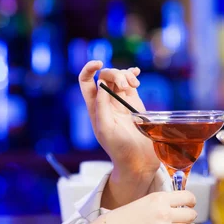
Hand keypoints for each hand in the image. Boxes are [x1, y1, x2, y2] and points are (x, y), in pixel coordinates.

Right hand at [66, 191, 197, 223]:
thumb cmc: (118, 220)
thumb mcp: (140, 203)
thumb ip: (158, 204)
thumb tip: (175, 207)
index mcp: (157, 199)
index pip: (187, 197)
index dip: (191, 201)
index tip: (190, 204)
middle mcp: (163, 213)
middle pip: (191, 214)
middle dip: (190, 216)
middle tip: (187, 218)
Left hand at [78, 60, 159, 176]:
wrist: (138, 160)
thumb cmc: (119, 148)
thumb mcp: (106, 129)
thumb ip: (102, 106)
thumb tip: (102, 83)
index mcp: (94, 107)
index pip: (85, 82)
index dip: (89, 69)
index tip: (99, 63)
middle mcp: (105, 102)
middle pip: (105, 76)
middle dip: (115, 75)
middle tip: (126, 86)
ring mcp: (120, 101)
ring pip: (119, 77)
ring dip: (126, 75)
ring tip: (135, 85)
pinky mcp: (134, 102)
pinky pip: (130, 83)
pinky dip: (133, 75)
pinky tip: (136, 74)